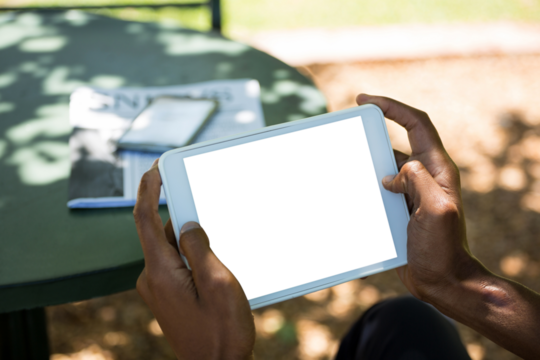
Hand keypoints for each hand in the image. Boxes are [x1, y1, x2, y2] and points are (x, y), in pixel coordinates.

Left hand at [134, 159, 255, 359]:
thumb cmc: (222, 332)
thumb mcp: (218, 282)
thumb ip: (200, 247)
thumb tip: (189, 223)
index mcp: (161, 272)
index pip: (144, 218)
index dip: (148, 189)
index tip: (156, 168)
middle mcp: (152, 279)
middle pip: (166, 233)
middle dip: (191, 223)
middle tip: (217, 228)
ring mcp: (158, 290)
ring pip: (176, 251)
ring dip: (198, 246)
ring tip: (224, 266)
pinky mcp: (168, 297)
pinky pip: (179, 266)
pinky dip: (196, 260)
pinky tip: (218, 274)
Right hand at [356, 94, 477, 301]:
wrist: (441, 279)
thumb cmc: (444, 249)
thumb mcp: (436, 210)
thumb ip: (418, 181)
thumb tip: (393, 173)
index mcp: (438, 170)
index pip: (416, 124)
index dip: (392, 107)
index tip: (365, 100)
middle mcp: (426, 176)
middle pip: (395, 142)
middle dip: (371, 135)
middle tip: (347, 132)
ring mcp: (412, 192)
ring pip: (384, 166)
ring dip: (366, 164)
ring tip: (346, 162)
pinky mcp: (401, 207)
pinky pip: (380, 188)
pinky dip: (367, 184)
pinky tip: (356, 188)